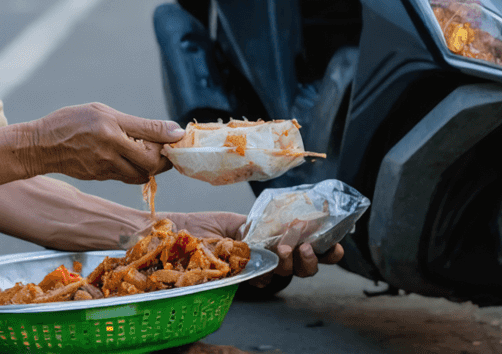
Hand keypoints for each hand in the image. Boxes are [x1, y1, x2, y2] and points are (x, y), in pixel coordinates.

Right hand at [21, 103, 182, 184]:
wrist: (41, 145)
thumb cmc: (71, 121)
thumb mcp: (103, 111)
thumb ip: (140, 124)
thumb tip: (175, 130)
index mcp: (111, 131)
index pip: (154, 142)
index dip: (169, 143)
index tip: (174, 137)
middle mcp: (110, 152)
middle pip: (152, 164)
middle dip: (163, 157)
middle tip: (163, 146)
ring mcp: (105, 169)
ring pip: (141, 174)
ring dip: (150, 165)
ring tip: (144, 150)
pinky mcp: (100, 178)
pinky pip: (126, 177)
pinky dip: (134, 168)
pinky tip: (128, 156)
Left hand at [166, 210, 341, 285]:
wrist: (165, 235)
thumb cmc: (196, 227)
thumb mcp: (233, 220)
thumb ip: (259, 225)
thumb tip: (286, 221)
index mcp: (268, 244)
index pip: (304, 249)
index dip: (325, 250)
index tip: (336, 242)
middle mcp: (264, 261)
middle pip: (302, 269)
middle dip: (313, 259)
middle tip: (306, 246)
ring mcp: (251, 273)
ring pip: (286, 276)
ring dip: (293, 263)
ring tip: (287, 249)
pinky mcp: (236, 280)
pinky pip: (260, 281)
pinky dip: (268, 272)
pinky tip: (268, 261)